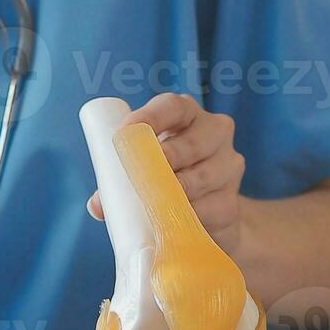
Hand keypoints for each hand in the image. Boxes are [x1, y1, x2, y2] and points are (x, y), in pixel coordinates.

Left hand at [86, 93, 246, 256]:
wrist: (207, 216)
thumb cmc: (165, 181)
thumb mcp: (140, 173)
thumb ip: (116, 184)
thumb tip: (97, 205)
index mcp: (187, 115)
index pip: (172, 107)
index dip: (150, 118)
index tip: (126, 135)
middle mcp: (214, 133)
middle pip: (191, 143)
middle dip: (164, 161)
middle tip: (141, 177)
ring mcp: (229, 166)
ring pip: (202, 177)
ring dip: (175, 192)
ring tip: (153, 204)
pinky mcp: (232, 202)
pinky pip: (211, 208)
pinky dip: (190, 215)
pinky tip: (175, 222)